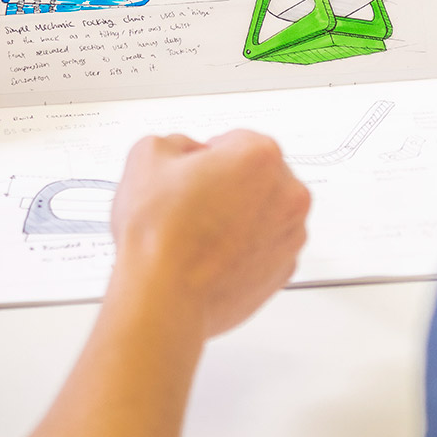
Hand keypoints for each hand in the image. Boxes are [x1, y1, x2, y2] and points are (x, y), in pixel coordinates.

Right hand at [107, 131, 309, 338]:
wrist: (164, 297)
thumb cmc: (159, 235)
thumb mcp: (147, 156)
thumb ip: (176, 142)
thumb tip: (186, 153)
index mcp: (260, 156)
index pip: (237, 140)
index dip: (208, 155)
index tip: (194, 171)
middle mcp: (287, 194)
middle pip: (259, 175)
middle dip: (230, 184)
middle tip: (194, 201)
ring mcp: (290, 235)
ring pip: (265, 212)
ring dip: (240, 215)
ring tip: (200, 232)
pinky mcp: (284, 270)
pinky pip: (266, 246)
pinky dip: (246, 247)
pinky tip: (213, 254)